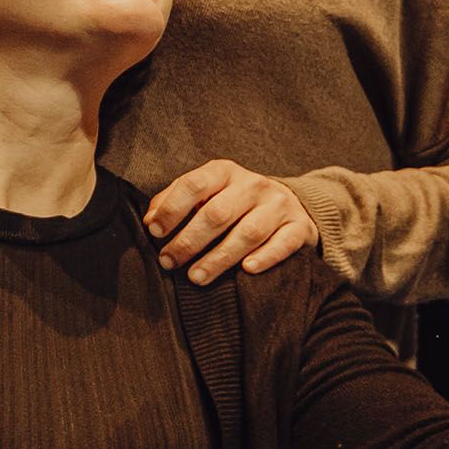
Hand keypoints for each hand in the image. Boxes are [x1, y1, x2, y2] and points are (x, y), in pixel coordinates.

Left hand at [143, 159, 319, 283]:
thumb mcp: (205, 193)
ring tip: (196, 277)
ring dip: (219, 257)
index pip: (194, 184)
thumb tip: (150, 221)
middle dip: (190, 241)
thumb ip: (174, 201)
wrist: (286, 203)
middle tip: (170, 262)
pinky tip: (247, 270)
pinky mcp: (298, 227)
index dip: (172, 208)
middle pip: (218, 213)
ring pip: (248, 232)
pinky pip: (283, 243)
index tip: (155, 232)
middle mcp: (252, 185)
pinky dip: (265, 257)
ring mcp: (278, 205)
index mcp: (224, 172)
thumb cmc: (233, 202)